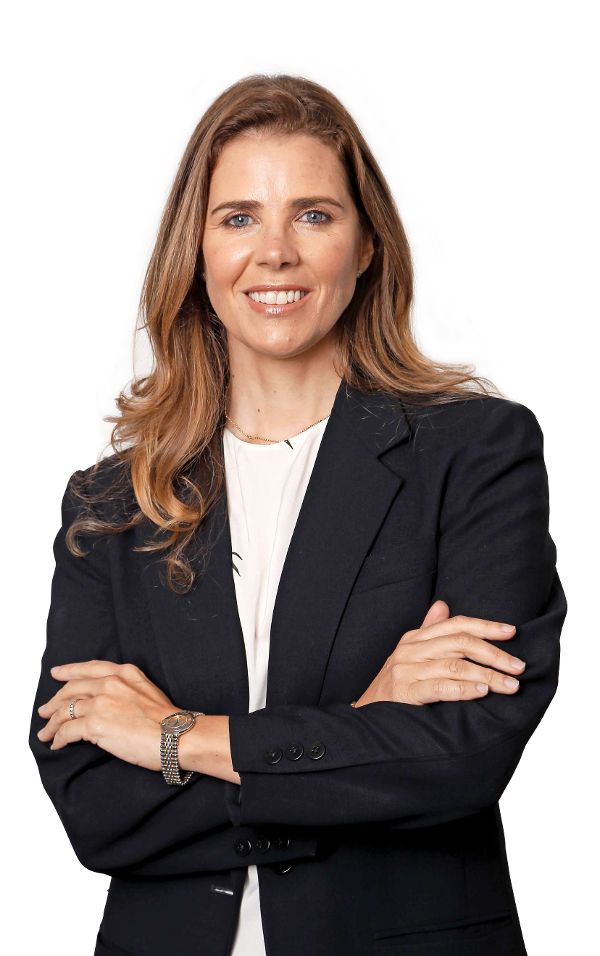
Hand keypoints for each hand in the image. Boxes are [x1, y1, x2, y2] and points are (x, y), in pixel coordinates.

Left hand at [36, 660, 177, 771]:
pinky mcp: (94, 724)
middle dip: (55, 700)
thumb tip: (106, 704)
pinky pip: (67, 730)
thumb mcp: (146, 691)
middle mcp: (110, 683)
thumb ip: (125, 689)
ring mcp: (101, 702)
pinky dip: (59, 737)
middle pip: (72, 689)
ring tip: (46, 732)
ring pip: (65, 711)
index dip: (70, 671)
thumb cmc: (167, 721)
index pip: (90, 669)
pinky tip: (57, 743)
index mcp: (124, 673)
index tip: (57, 673)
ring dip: (52, 723)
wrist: (176, 736)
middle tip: (44, 710)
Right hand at [353, 600, 525, 706]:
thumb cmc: (393, 685)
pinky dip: (464, 688)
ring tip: (510, 685)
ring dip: (488, 675)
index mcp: (416, 638)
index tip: (512, 632)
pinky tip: (482, 692)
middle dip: (494, 654)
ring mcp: (407, 670)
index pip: (456, 624)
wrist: (365, 715)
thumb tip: (444, 604)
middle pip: (461, 642)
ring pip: (456, 665)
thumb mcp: (410, 654)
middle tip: (519, 667)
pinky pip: (440, 687)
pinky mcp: (405, 691)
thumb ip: (428, 630)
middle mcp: (411, 649)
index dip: (486, 626)